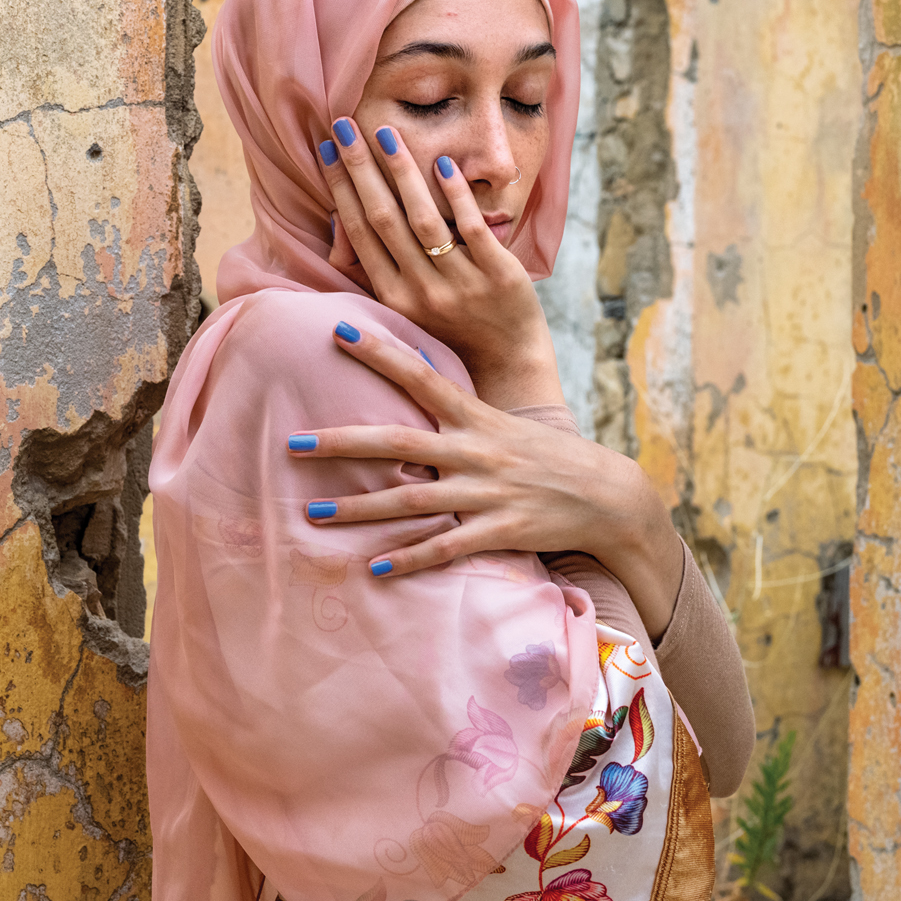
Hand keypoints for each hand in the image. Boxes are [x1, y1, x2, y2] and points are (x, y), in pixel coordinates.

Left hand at [288, 319, 685, 635]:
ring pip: (410, 501)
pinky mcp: (499, 531)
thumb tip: (415, 381)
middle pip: (397, 442)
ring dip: (359, 510)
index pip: (420, 375)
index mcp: (475, 417)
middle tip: (293, 443)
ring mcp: (486, 493)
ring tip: (313, 515)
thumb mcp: (504, 421)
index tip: (335, 330)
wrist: (607, 495)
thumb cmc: (547, 455)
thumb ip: (458, 409)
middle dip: (342, 442)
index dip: (379, 351)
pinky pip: (445, 548)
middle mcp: (474, 451)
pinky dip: (409, 560)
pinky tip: (374, 570)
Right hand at [320, 118, 560, 410]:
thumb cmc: (451, 334)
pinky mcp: (500, 276)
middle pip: (383, 219)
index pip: (359, 233)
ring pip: (424, 220)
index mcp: (393, 299)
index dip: (342, 189)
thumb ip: (376, 271)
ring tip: (386, 133)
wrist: (508, 368)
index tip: (329, 150)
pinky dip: (456, 196)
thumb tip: (342, 222)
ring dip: (402, 173)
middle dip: (361, 169)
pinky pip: (472, 229)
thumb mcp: (405, 312)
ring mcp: (461, 284)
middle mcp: (421, 292)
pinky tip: (442, 164)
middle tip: (346, 125)